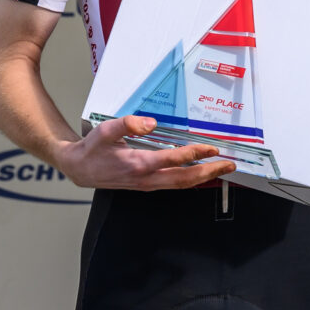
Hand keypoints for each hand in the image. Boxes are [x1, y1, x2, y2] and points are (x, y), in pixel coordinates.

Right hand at [53, 115, 234, 190]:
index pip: (174, 159)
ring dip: (204, 178)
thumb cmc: (93, 149)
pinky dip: (191, 181)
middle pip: (185, 178)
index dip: (196, 153)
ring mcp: (148, 185)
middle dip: (210, 171)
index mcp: (139, 163)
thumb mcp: (106, 130)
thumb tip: (151, 123)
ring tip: (222, 170)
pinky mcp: (147, 186)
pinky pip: (174, 185)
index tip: (212, 147)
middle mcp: (146, 178)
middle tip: (229, 164)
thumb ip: (129, 124)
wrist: (80, 169)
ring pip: (181, 185)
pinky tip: (201, 175)